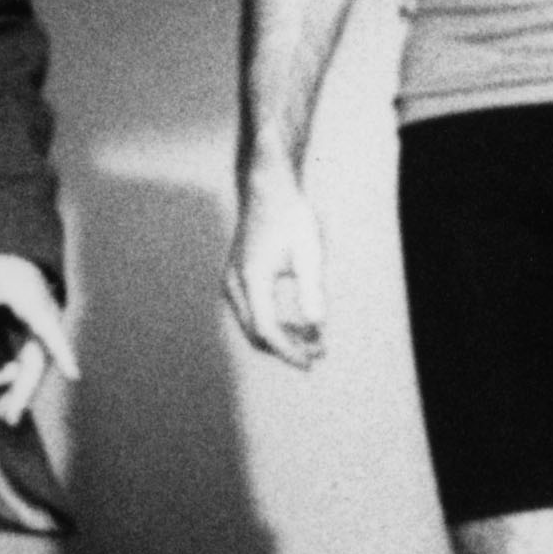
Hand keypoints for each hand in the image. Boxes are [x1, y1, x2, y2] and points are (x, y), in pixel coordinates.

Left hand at [0, 251, 72, 424]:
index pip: (49, 330)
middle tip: (10, 418)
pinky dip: (9, 378)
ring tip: (1, 416)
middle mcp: (42, 320)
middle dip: (26, 390)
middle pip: (39, 361)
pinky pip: (24, 364)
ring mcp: (36, 330)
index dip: (61, 351)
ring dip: (17, 391)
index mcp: (33, 303)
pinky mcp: (27, 337)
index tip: (73, 373)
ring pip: (32, 367)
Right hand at [225, 175, 327, 368]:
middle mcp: (236, 284)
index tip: (312, 362)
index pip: (267, 330)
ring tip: (314, 340)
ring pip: (253, 326)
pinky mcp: (237, 280)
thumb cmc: (292, 218)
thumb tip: (318, 326)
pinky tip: (299, 323)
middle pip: (257, 333)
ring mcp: (232, 282)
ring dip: (282, 338)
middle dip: (287, 348)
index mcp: (253, 279)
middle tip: (319, 352)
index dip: (289, 351)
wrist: (267, 191)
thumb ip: (312, 289)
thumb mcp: (310, 252)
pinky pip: (251, 313)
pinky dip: (274, 324)